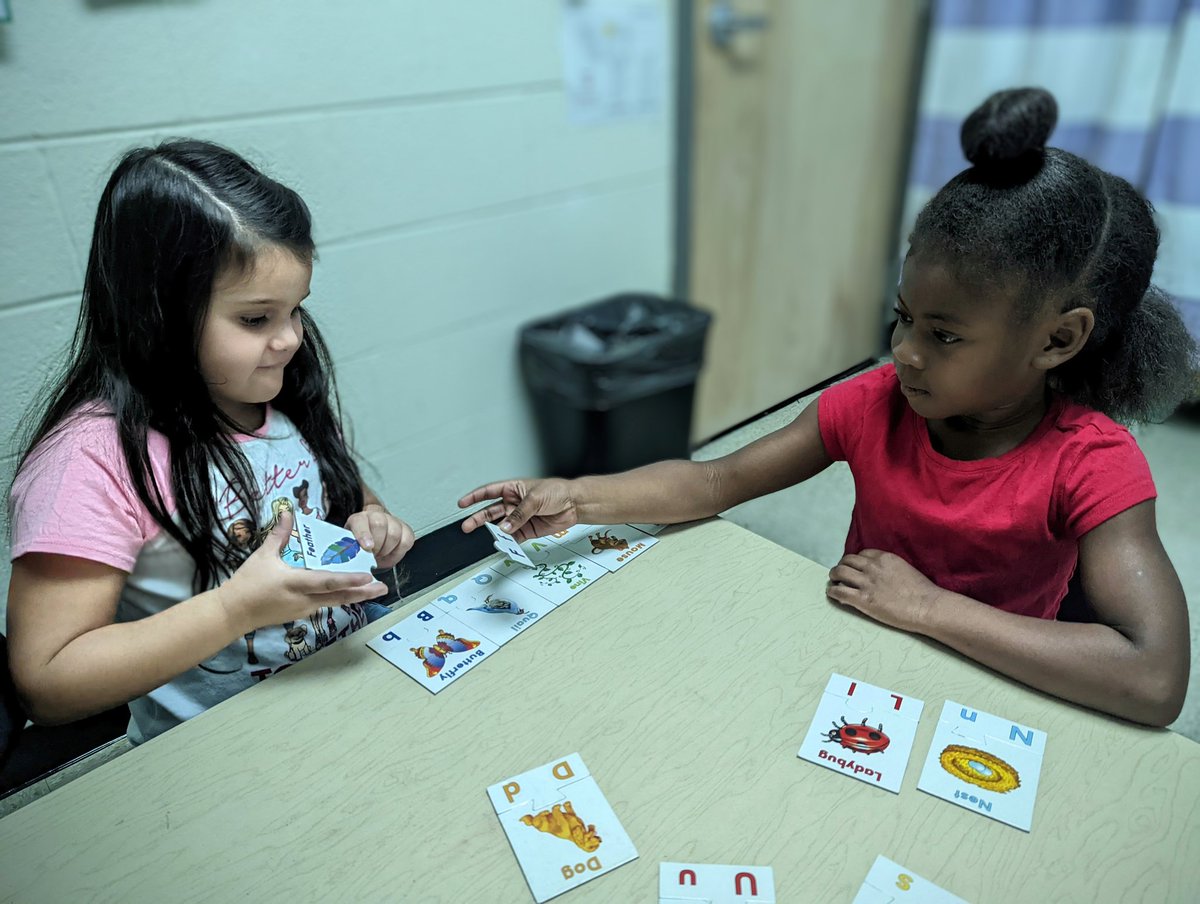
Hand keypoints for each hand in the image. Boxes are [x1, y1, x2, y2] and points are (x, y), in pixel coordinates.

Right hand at [216, 509, 388, 633]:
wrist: (232, 613)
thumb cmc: (247, 583)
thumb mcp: (262, 556)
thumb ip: (279, 535)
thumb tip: (289, 512)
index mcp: (295, 583)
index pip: (328, 582)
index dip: (349, 580)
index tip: (368, 576)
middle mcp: (303, 600)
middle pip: (339, 597)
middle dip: (363, 593)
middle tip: (384, 588)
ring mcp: (303, 610)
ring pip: (334, 602)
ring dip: (354, 596)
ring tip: (373, 590)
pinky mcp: (300, 614)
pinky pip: (324, 604)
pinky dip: (338, 598)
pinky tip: (349, 592)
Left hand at [345, 504, 414, 569]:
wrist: (374, 542)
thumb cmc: (362, 547)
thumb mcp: (352, 548)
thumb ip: (352, 551)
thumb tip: (354, 558)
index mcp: (359, 519)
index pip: (360, 522)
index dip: (364, 534)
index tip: (367, 547)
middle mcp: (376, 516)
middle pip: (380, 525)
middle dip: (377, 545)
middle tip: (372, 555)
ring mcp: (392, 521)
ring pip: (394, 533)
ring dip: (387, 550)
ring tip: (381, 555)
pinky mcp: (406, 530)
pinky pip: (407, 540)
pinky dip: (399, 552)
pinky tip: (391, 554)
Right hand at [457, 478, 578, 541]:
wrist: (574, 504)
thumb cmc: (557, 491)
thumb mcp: (535, 498)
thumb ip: (519, 514)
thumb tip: (505, 527)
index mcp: (513, 489)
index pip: (488, 492)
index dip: (474, 497)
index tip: (462, 503)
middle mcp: (514, 503)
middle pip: (490, 511)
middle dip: (478, 519)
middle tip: (467, 526)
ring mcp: (519, 518)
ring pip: (501, 526)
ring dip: (494, 532)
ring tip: (487, 537)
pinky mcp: (527, 530)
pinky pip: (513, 538)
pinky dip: (508, 542)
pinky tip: (503, 544)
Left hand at [826, 549, 940, 632]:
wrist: (926, 606)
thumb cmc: (922, 591)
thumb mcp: (904, 569)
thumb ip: (888, 569)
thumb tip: (877, 576)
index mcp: (884, 558)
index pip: (861, 554)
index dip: (855, 561)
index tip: (854, 567)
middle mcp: (872, 567)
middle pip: (847, 560)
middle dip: (842, 566)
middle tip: (840, 574)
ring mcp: (866, 583)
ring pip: (839, 572)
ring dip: (834, 576)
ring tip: (834, 582)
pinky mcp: (863, 599)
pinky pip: (839, 591)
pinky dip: (832, 591)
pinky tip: (832, 593)